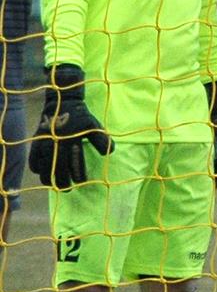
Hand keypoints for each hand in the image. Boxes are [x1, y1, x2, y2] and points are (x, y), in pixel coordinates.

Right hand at [28, 65, 113, 188]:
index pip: (73, 163)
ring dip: (47, 177)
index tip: (82, 182)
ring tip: (53, 185)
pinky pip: (32, 157)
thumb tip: (108, 154)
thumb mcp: (94, 126)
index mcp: (71, 140)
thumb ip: (101, 140)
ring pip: (43, 166)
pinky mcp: (37, 140)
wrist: (63, 102)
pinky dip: (35, 166)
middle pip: (57, 168)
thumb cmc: (81, 117)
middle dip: (62, 181)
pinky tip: (40, 172)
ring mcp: (44, 142)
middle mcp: (56, 142)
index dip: (77, 174)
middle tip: (68, 189)